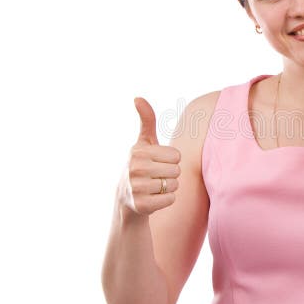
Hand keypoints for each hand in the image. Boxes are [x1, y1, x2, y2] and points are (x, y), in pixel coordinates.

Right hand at [119, 97, 180, 215]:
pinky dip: (167, 200)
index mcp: (138, 151)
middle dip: (171, 174)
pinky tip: (154, 198)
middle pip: (176, 170)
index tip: (157, 163)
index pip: (176, 155)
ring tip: (154, 187)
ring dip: (169, 187)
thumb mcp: (144, 143)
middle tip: (156, 177)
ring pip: (174, 185)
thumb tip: (137, 97)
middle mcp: (134, 168)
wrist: (127, 198)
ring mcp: (136, 188)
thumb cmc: (142, 165)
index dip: (171, 160)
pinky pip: (170, 199)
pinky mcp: (142, 205)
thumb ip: (146, 121)